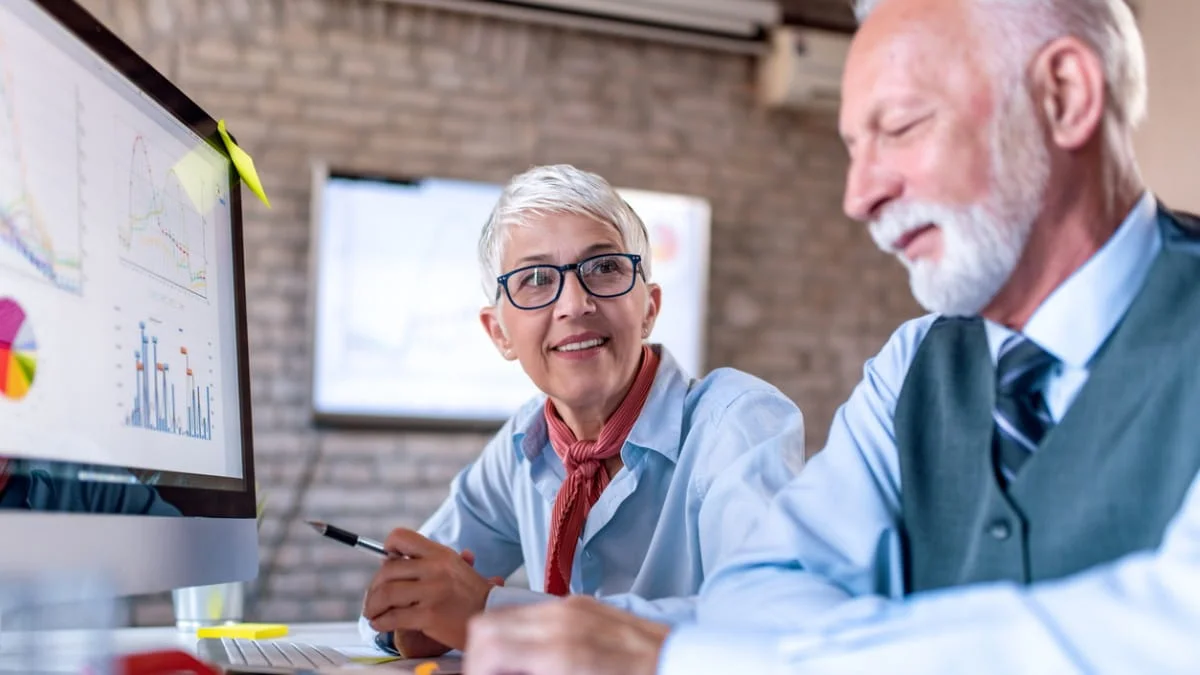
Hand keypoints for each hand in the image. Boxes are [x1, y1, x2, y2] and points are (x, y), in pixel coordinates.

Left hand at [363, 529, 495, 650]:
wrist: (491, 616)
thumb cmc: (471, 595)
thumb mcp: (456, 568)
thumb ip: (428, 562)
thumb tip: (393, 558)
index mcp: (440, 554)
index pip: (402, 538)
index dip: (388, 548)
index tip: (384, 562)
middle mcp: (435, 568)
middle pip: (388, 570)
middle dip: (374, 586)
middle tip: (372, 598)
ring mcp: (432, 591)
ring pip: (387, 594)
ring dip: (373, 605)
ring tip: (371, 613)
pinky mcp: (429, 615)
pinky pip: (394, 617)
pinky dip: (381, 622)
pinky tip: (380, 624)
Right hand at [464, 596, 670, 674]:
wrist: (687, 666)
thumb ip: (531, 672)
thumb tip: (504, 669)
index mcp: (560, 652)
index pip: (485, 646)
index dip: (474, 670)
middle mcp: (564, 619)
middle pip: (487, 625)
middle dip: (479, 657)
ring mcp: (576, 607)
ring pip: (510, 616)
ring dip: (501, 644)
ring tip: (514, 670)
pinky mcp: (587, 604)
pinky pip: (538, 612)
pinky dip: (525, 634)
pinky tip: (539, 658)